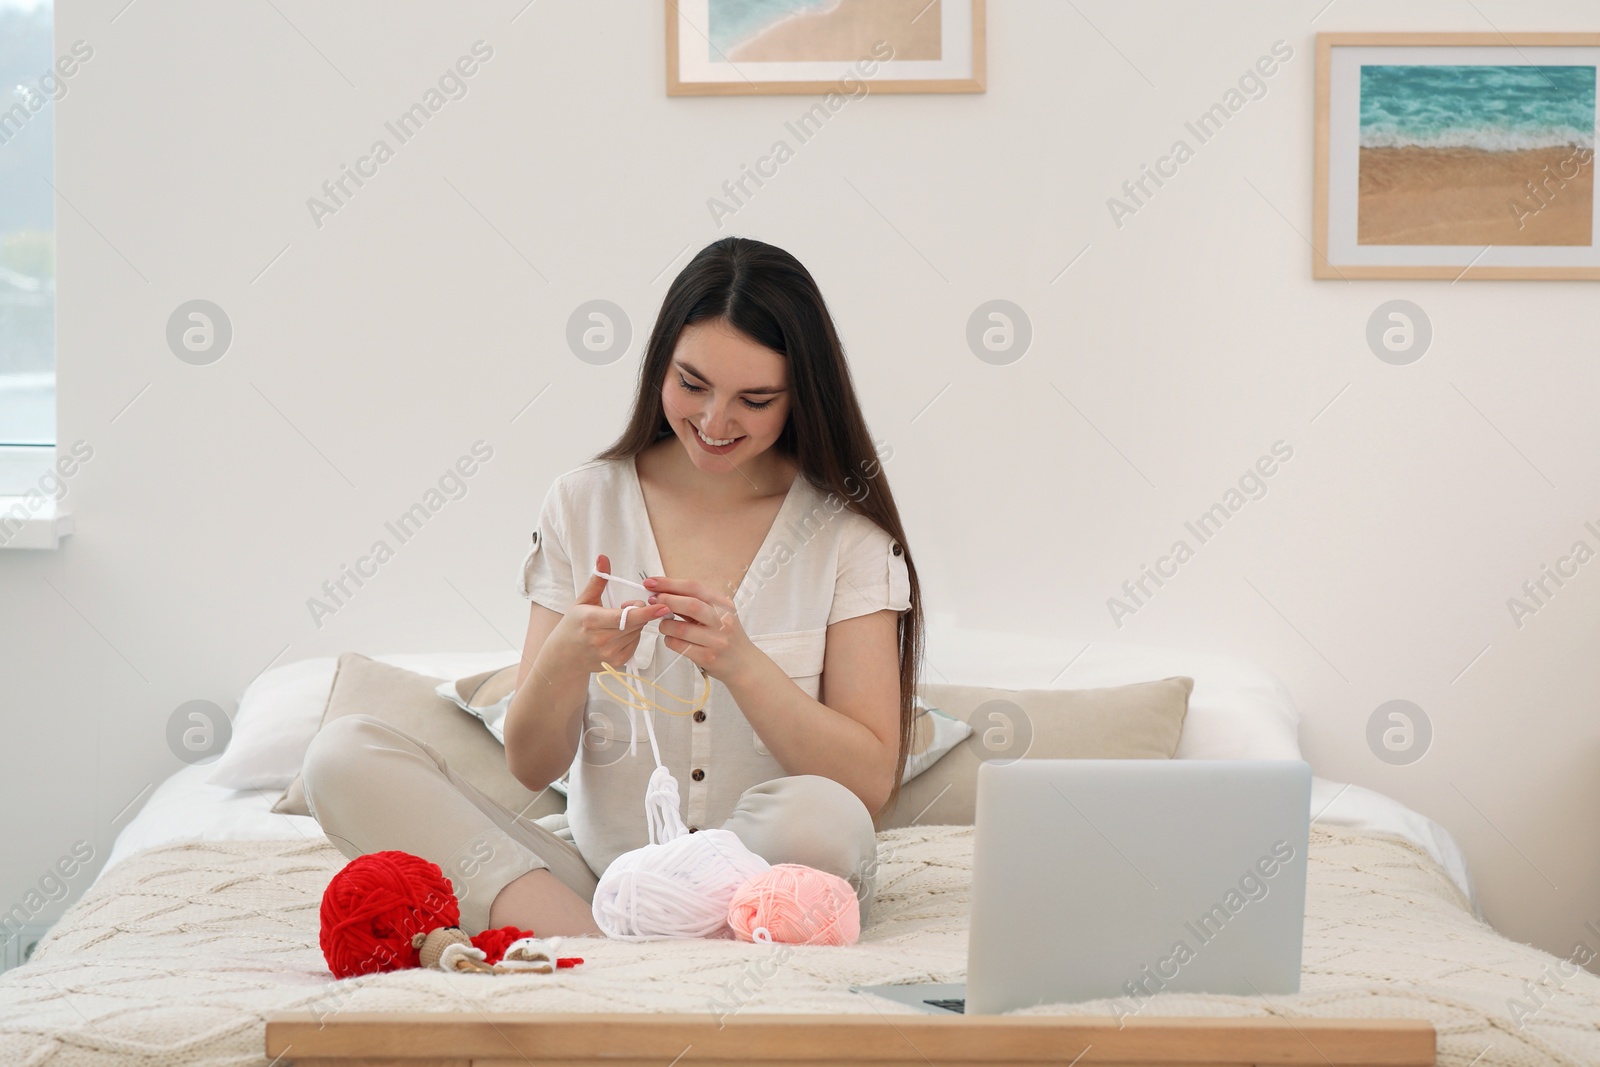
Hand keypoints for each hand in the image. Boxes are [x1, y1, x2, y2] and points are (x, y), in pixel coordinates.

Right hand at [555, 554, 672, 674]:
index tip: (662, 606)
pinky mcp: (617, 662)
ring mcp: (610, 654)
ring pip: (638, 633)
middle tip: (624, 606)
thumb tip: (603, 558)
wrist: (564, 657)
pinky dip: (632, 636)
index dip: (645, 612)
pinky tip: (618, 634)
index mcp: (592, 621)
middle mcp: (601, 640)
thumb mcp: (583, 601)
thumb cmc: (573, 625)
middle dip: (638, 611)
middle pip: (636, 623)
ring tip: (617, 622)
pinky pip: (636, 643)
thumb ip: (597, 580)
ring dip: (635, 624)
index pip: (625, 618)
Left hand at [642, 575, 756, 682]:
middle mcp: (723, 621)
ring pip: (681, 628)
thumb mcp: (719, 615)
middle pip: (690, 604)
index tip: (651, 582)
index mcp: (724, 605)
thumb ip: (697, 603)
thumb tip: (664, 593)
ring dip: (665, 624)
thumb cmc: (727, 637)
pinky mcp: (708, 657)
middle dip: (666, 600)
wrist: (744, 664)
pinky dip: (669, 640)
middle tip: (653, 601)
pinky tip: (671, 638)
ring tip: (664, 624)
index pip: (694, 588)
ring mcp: (716, 640)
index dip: (670, 583)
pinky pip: (679, 646)